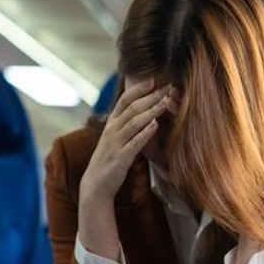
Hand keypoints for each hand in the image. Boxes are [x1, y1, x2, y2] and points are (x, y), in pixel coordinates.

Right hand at [80, 78, 170, 200]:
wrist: (96, 183)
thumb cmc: (108, 159)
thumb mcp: (114, 137)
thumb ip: (125, 123)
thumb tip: (141, 109)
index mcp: (111, 123)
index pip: (124, 100)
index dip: (139, 89)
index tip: (154, 80)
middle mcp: (112, 130)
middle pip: (132, 108)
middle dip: (151, 96)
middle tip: (167, 87)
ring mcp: (115, 143)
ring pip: (134, 122)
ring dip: (151, 111)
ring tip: (165, 102)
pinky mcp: (121, 158)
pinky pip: (135, 143)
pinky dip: (145, 133)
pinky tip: (156, 125)